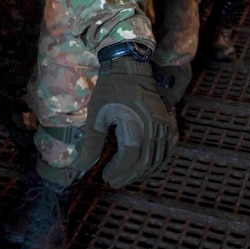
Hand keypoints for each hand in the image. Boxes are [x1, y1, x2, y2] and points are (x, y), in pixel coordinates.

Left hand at [84, 58, 175, 187]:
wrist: (130, 67)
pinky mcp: (166, 124)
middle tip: (113, 181)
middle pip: (145, 162)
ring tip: (126, 176)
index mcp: (136, 126)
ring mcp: (163, 126)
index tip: (106, 176)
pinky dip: (156, 162)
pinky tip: (144, 166)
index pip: (130, 158)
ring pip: (158, 159)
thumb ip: (92, 142)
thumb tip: (83, 164)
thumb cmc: (111, 89)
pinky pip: (166, 150)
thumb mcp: (96, 114)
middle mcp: (154, 129)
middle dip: (129, 175)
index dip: (119, 171)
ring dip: (142, 171)